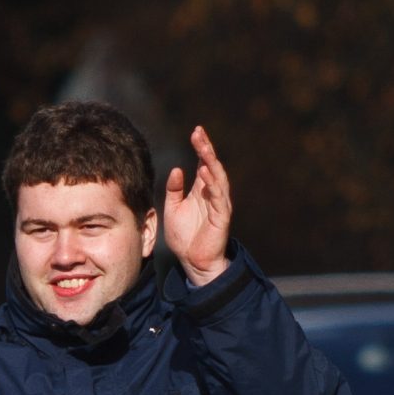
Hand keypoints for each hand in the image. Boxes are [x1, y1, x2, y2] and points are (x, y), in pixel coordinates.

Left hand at [162, 126, 232, 282]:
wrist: (192, 262)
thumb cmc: (185, 237)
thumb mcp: (172, 209)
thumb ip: (174, 190)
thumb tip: (177, 170)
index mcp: (201, 190)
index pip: (203, 163)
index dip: (200, 147)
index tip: (196, 131)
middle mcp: (212, 194)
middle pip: (212, 166)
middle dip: (206, 149)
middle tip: (199, 133)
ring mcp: (218, 204)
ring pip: (218, 178)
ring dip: (211, 162)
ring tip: (203, 148)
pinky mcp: (221, 217)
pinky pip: (218, 197)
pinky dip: (212, 184)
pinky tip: (205, 172)